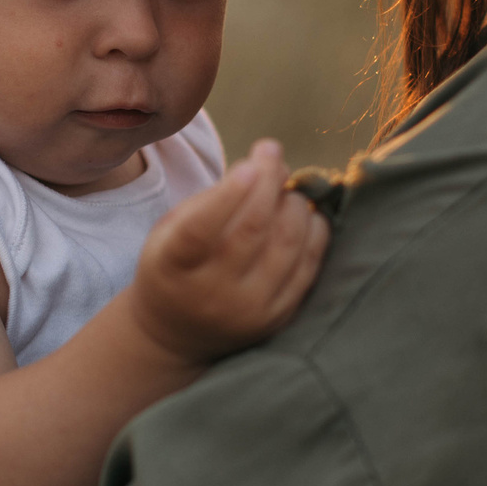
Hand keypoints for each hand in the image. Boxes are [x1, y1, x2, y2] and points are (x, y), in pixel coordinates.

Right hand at [127, 139, 330, 363]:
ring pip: (287, 244)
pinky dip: (314, 231)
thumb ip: (213, 196)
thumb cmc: (176, 266)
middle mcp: (211, 293)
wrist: (177, 334)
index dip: (227, 195)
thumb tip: (266, 164)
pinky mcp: (278, 318)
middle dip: (268, 181)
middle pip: (251, 229)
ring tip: (284, 189)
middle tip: (270, 152)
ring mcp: (248, 310)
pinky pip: (308, 266)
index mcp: (174, 266)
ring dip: (294, 203)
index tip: (249, 164)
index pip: (200, 230)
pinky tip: (305, 215)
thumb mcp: (172, 230)